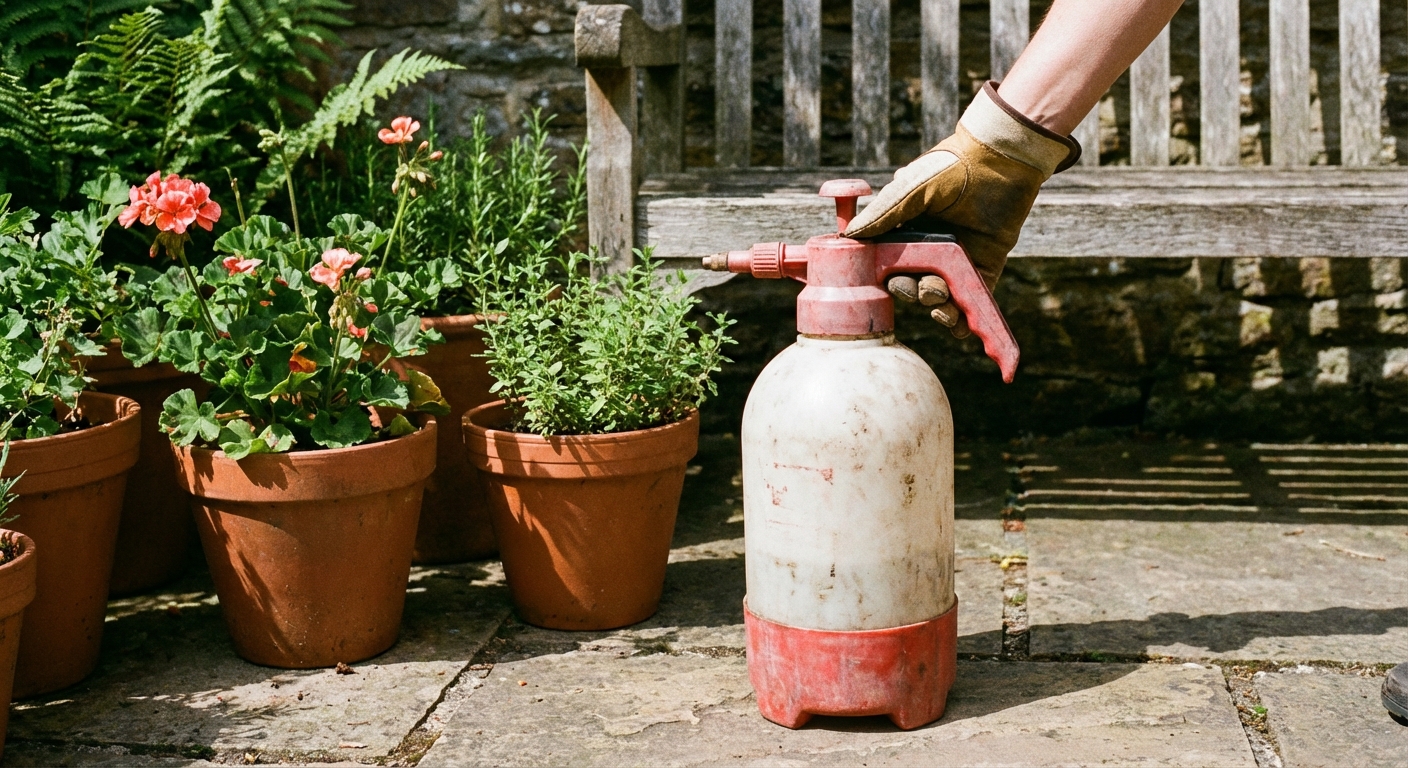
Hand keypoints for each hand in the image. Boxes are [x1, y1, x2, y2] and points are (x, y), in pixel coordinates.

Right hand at [855, 82, 1079, 333]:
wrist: (1001, 160)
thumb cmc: (951, 167)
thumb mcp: (910, 188)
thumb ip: (882, 214)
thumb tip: (848, 236)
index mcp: (904, 232)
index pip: (886, 265)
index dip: (884, 278)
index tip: (884, 283)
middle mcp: (928, 249)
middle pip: (912, 286)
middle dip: (912, 293)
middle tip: (920, 288)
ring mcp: (956, 260)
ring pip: (939, 298)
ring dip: (937, 309)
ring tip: (942, 307)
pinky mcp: (984, 267)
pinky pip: (972, 299)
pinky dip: (965, 320)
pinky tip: (960, 328)